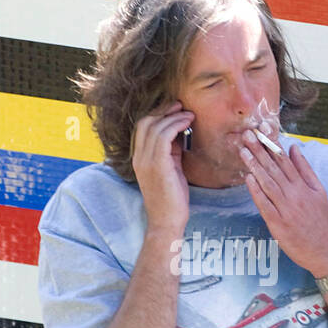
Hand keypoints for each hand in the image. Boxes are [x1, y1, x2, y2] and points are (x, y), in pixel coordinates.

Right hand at [131, 101, 194, 237]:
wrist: (167, 221)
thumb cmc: (172, 198)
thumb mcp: (171, 168)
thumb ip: (172, 150)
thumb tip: (181, 132)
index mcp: (139, 158)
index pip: (142, 127)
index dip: (158, 114)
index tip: (175, 109)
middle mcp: (138, 157)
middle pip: (145, 122)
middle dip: (164, 110)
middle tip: (181, 106)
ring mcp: (145, 161)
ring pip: (154, 126)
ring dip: (173, 116)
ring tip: (189, 114)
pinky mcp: (156, 165)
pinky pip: (163, 136)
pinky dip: (176, 125)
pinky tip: (188, 124)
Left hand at [239, 133, 327, 276]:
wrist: (325, 250)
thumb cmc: (321, 220)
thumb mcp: (319, 191)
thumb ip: (305, 169)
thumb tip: (294, 148)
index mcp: (304, 185)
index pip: (285, 160)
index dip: (272, 144)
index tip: (261, 131)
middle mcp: (295, 194)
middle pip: (274, 168)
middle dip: (260, 150)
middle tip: (247, 135)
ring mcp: (286, 209)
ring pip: (268, 183)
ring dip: (255, 166)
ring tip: (243, 151)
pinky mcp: (277, 223)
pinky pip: (265, 204)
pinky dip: (256, 191)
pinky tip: (248, 178)